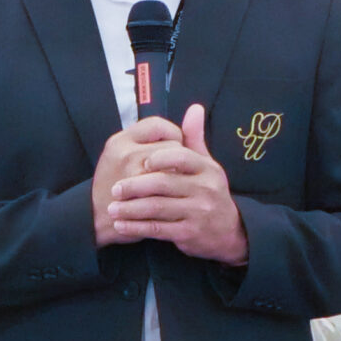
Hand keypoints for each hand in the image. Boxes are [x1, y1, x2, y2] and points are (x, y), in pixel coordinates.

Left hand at [102, 104, 249, 264]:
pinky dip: (136, 227)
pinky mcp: (189, 233)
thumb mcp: (208, 165)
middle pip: (164, 183)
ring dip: (131, 209)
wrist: (228, 232)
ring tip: (112, 209)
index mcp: (208, 169)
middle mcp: (205, 190)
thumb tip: (194, 107)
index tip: (140, 162)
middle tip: (114, 189)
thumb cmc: (209, 192)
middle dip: (135, 186)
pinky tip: (121, 225)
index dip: (159, 157)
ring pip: (157, 208)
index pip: (181, 157)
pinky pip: (157, 229)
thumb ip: (195, 138)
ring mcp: (198, 213)